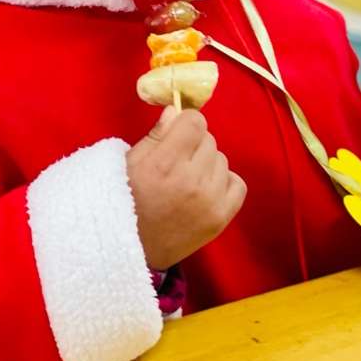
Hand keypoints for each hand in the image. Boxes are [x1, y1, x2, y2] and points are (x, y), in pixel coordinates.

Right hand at [125, 108, 246, 270]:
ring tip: (187, 179)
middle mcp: (192, 180)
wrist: (129, 250)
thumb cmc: (123, 202)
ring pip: (222, 160)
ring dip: (207, 164)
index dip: (185, 124)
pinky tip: (206, 189)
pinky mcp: (221, 219)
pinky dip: (224, 182)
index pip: (195, 122)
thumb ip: (156, 135)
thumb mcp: (129, 164)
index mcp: (165, 163)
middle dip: (193, 145)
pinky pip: (237, 184)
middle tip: (176, 162)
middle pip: (209, 140)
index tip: (176, 134)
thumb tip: (177, 110)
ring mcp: (210, 201)